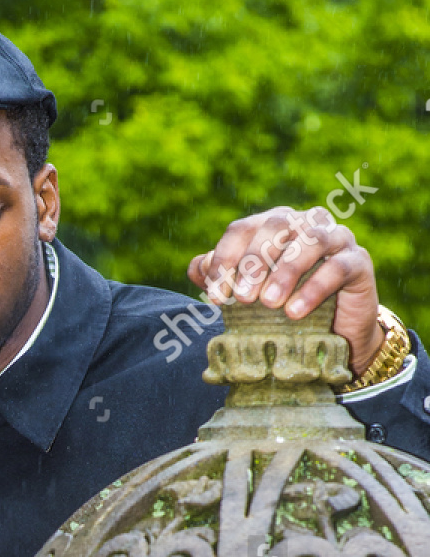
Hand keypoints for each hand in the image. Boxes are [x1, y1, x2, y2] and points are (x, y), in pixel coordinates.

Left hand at [188, 205, 382, 378]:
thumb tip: (196, 267)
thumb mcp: (249, 293)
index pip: (242, 229)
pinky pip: (338, 267)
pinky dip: (314, 288)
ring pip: (311, 239)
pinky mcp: (358, 262)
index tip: (214, 296)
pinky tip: (295, 312)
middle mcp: (305, 222)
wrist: (335, 334)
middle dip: (253, 261)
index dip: (224, 259)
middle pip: (276, 225)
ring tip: (268, 303)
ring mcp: (335, 238)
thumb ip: (221, 277)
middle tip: (240, 298)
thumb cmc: (285, 306)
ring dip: (286, 270)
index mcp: (274, 224)